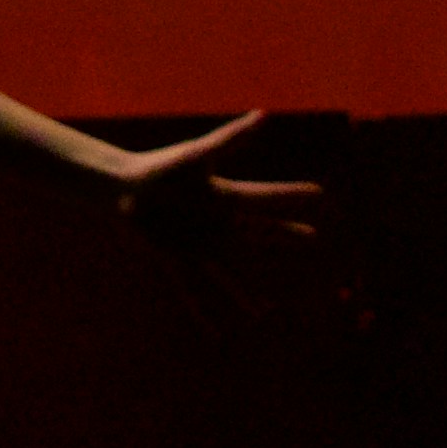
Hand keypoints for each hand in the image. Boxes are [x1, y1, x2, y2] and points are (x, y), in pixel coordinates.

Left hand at [103, 115, 331, 310]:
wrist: (124, 186)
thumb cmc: (162, 167)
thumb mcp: (200, 155)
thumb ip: (233, 138)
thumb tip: (265, 115)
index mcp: (227, 196)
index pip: (269, 197)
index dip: (295, 196)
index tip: (322, 194)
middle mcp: (219, 222)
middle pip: (260, 231)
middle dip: (287, 235)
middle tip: (314, 238)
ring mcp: (200, 242)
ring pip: (229, 272)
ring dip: (244, 293)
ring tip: (262, 313)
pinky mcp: (178, 257)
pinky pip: (194, 289)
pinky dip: (204, 311)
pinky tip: (215, 332)